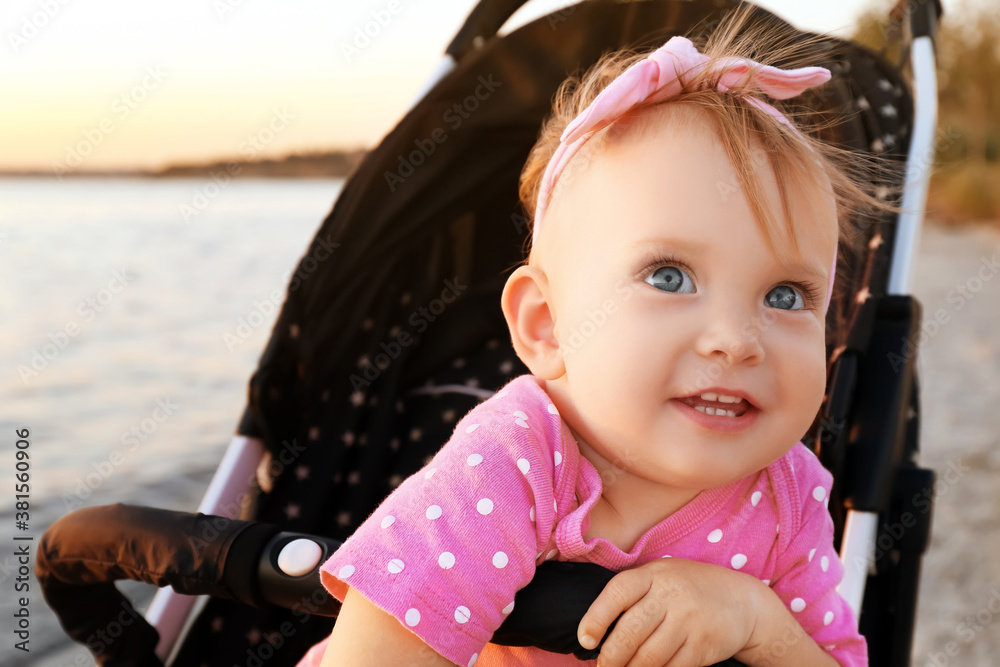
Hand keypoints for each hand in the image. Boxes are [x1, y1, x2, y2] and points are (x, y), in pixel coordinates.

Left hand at [577, 557, 761, 666]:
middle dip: (610, 657)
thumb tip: (596, 629)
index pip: (617, 593)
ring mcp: (689, 620)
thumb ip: (633, 594)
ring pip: (648, 657)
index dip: (596, 618)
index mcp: (654, 574)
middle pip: (630, 632)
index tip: (586, 640)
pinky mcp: (703, 645)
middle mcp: (671, 595)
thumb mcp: (661, 576)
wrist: (742, 601)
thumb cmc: (689, 588)